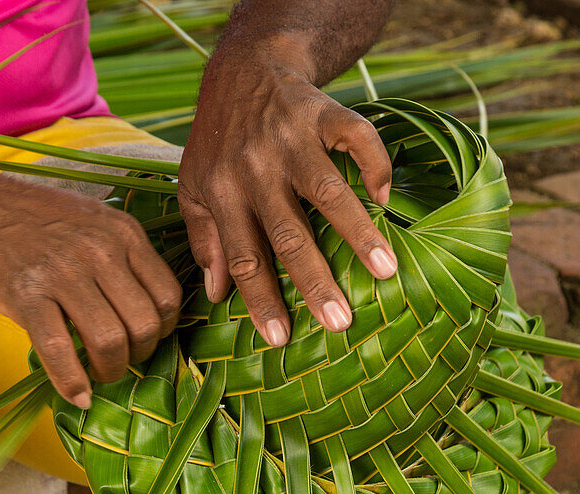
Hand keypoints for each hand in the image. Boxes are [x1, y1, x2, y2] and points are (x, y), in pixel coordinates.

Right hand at [0, 177, 181, 407]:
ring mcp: (64, 273)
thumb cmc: (33, 219)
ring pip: (110, 341)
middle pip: (145, 324)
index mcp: (124, 233)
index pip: (169, 296)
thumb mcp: (94, 221)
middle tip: (121, 360)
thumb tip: (148, 308)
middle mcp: (100, 251)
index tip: (146, 338)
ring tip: (98, 373)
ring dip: (110, 371)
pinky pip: (61, 351)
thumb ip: (124, 256)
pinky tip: (77, 395)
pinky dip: (72, 382)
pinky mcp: (27, 295)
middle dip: (140, 355)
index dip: (164, 329)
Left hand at [178, 43, 395, 346]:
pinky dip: (375, 167)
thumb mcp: (193, 185)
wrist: (244, 69)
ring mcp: (291, 139)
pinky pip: (357, 139)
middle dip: (314, 281)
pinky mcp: (324, 113)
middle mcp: (256, 168)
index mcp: (222, 191)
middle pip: (287, 233)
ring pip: (328, 192)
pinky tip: (384, 200)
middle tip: (340, 323)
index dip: (260, 299)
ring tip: (387, 270)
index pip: (242, 256)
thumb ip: (203, 237)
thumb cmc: (218, 140)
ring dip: (358, 232)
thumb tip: (215, 295)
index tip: (280, 339)